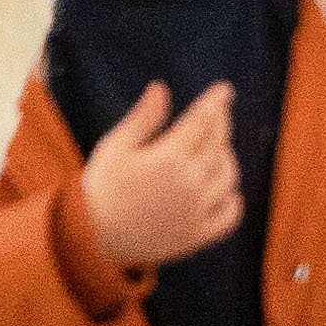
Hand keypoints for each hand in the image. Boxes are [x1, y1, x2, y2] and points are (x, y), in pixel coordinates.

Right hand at [80, 76, 244, 271]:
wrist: (92, 238)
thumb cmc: (100, 187)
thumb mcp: (116, 147)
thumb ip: (143, 118)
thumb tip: (160, 88)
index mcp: (168, 158)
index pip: (203, 120)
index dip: (216, 101)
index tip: (224, 90)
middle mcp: (188, 183)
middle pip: (219, 145)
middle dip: (221, 124)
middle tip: (219, 113)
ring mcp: (196, 211)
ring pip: (228, 177)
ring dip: (227, 158)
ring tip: (217, 150)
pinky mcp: (197, 235)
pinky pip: (230, 215)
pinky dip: (232, 200)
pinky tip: (224, 190)